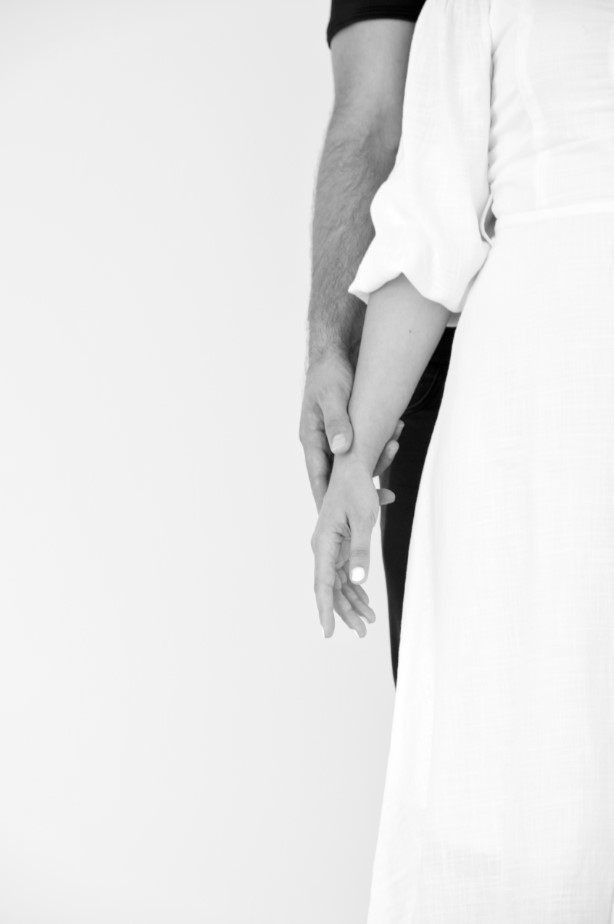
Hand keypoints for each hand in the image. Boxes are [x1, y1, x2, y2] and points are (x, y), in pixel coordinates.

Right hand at [299, 350, 404, 511]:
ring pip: (356, 464)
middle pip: (340, 478)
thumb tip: (341, 448)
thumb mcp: (332, 396)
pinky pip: (365, 449)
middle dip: (362, 488)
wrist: (336, 352)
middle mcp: (323, 444)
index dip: (328, 502)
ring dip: (378, 459)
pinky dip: (381, 446)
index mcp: (312, 439)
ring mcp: (337, 440)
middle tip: (386, 497)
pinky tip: (396, 434)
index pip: (319, 479)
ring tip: (396, 443)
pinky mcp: (351, 432)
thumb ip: (337, 422)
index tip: (339, 522)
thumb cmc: (329, 373)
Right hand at [311, 454, 394, 637]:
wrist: (351, 470)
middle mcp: (323, 548)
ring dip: (352, 603)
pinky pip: (344, 574)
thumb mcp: (364, 520)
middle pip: (331, 589)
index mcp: (324, 543)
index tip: (329, 632)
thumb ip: (361, 552)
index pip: (323, 584)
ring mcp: (330, 548)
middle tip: (362, 632)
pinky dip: (355, 589)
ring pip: (338, 584)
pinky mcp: (339, 546)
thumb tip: (358, 580)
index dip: (325, 610)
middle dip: (345, 612)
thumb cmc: (356, 491)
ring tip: (368, 622)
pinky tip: (365, 601)